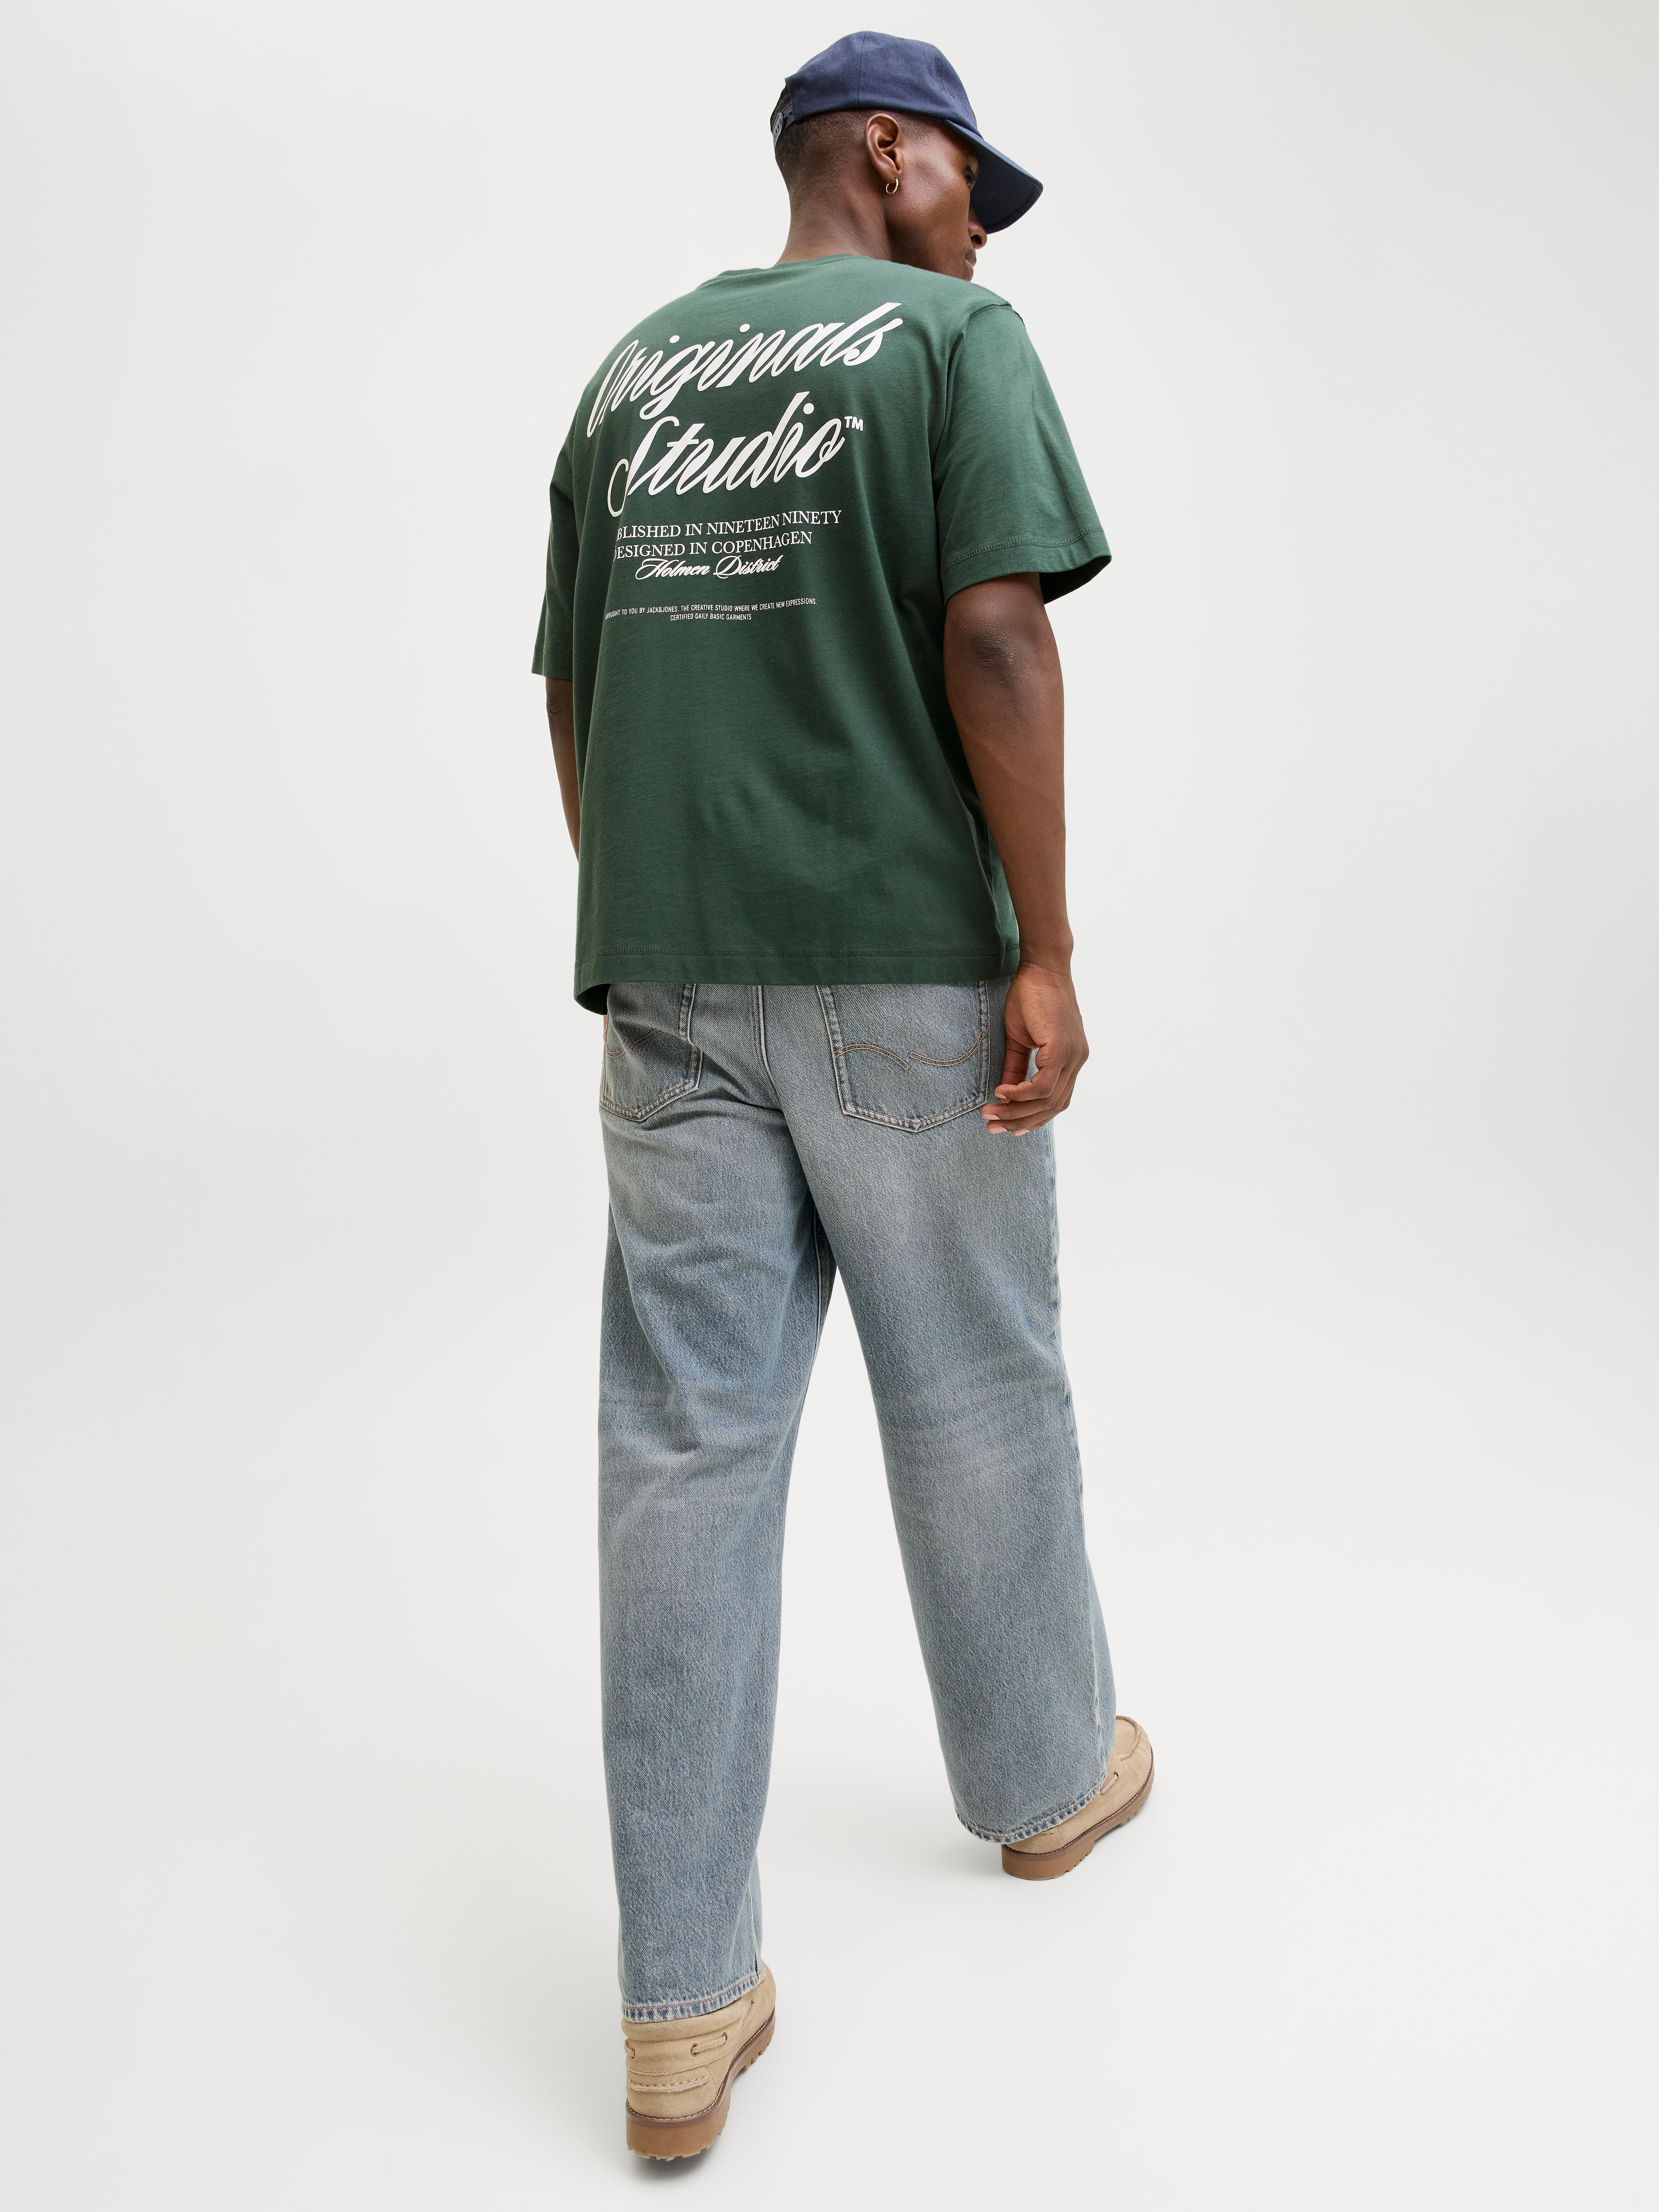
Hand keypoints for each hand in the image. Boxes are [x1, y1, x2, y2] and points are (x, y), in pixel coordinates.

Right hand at [982, 962, 1088, 1133]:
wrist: (1042, 966)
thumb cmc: (1031, 996)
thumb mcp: (1020, 1038)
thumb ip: (1016, 1067)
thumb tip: (1005, 1094)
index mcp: (1071, 1059)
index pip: (1055, 1100)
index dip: (1031, 1117)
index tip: (1006, 1126)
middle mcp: (1077, 1061)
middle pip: (1053, 1107)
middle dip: (1021, 1122)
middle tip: (992, 1127)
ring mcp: (1073, 1056)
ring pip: (1048, 1100)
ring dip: (1017, 1112)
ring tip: (991, 1114)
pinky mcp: (1063, 1048)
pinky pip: (1043, 1084)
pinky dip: (1022, 1094)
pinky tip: (1002, 1093)